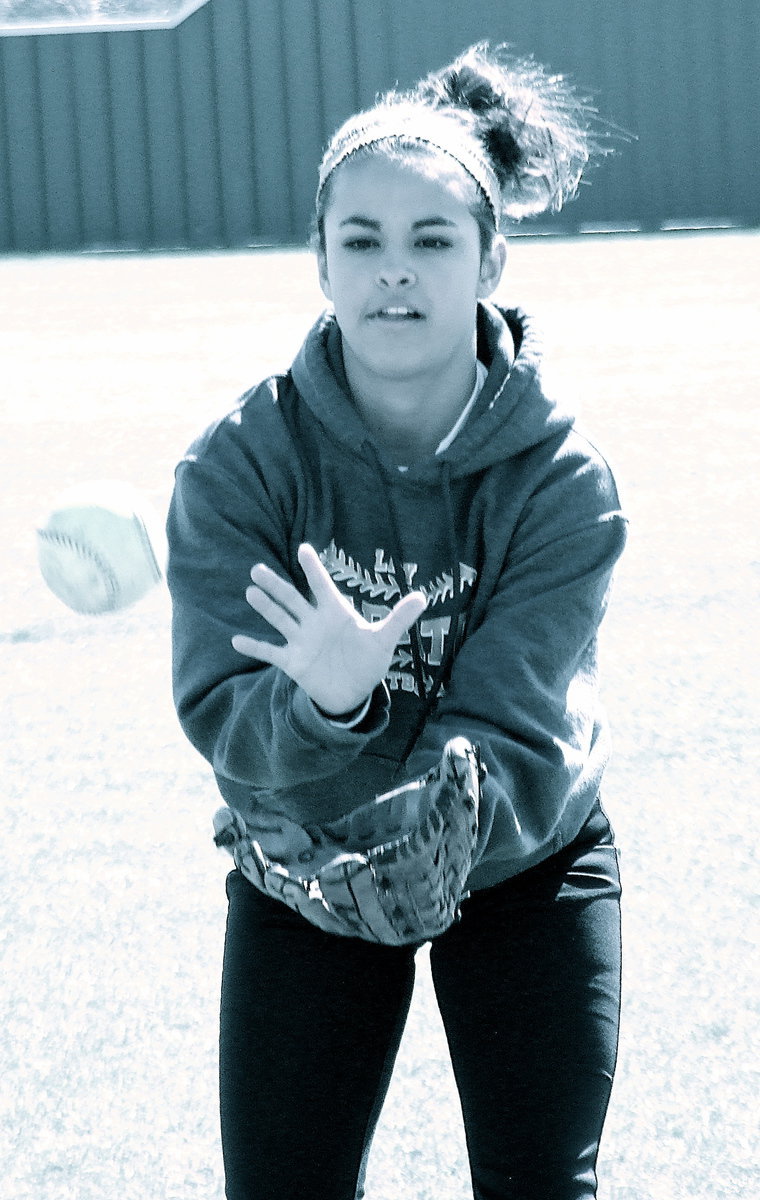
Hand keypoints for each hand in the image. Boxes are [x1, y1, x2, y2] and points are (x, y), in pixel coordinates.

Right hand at [231, 544, 426, 715]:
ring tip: (250, 592)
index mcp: (336, 613)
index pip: (322, 586)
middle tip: (257, 570)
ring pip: (280, 620)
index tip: (304, 548)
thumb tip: (423, 596)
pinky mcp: (294, 662)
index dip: (314, 569)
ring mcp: (302, 641)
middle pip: (293, 600)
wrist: (354, 692)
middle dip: (277, 586)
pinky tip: (237, 640)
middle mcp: (315, 623)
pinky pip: (271, 652)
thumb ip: (399, 618)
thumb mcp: (385, 639)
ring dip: (266, 608)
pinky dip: (255, 647)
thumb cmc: (367, 660)